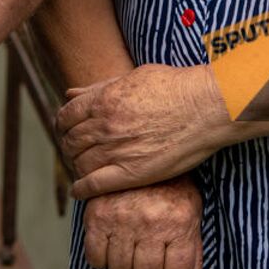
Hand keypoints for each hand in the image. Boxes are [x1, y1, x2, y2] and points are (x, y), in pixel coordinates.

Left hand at [56, 65, 227, 197]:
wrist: (206, 107)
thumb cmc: (174, 87)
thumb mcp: (132, 77)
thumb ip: (98, 87)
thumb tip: (69, 92)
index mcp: (103, 99)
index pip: (65, 116)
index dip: (62, 125)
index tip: (67, 130)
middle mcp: (104, 125)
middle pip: (70, 141)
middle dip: (69, 146)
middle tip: (75, 150)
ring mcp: (117, 150)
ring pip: (80, 163)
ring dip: (77, 166)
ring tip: (83, 168)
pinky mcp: (132, 173)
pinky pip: (94, 185)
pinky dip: (82, 189)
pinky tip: (80, 190)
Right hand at [81, 176, 202, 268]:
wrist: (144, 146)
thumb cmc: (170, 186)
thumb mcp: (191, 214)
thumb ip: (191, 249)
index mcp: (179, 225)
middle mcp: (151, 223)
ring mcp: (123, 220)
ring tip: (129, 261)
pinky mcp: (98, 214)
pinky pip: (94, 255)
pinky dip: (100, 260)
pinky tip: (110, 249)